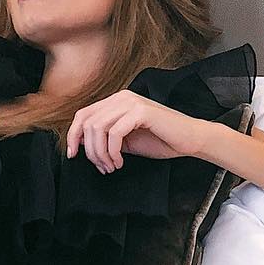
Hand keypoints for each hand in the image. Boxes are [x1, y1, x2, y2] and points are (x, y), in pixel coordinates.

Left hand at [66, 90, 210, 173]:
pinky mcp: (141, 111)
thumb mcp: (125, 140)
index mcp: (115, 101)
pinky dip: (112, 151)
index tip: (72, 155)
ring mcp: (131, 102)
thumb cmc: (160, 140)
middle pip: (87, 123)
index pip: (82, 115)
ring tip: (111, 166)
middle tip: (101, 167)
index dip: (73, 135)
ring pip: (98, 128)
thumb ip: (104, 138)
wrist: (190, 140)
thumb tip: (80, 145)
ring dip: (100, 153)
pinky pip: (114, 133)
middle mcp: (121, 98)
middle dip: (89, 150)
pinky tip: (120, 162)